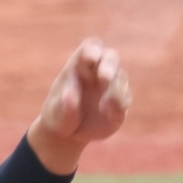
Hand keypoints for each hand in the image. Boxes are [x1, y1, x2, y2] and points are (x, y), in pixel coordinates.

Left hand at [27, 38, 131, 174]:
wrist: (69, 134)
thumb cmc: (59, 116)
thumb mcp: (57, 113)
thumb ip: (64, 104)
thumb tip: (69, 95)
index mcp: (80, 65)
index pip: (90, 48)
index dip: (92, 50)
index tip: (90, 58)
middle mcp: (98, 71)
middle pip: (111, 57)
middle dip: (109, 65)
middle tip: (104, 78)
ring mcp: (111, 86)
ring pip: (121, 78)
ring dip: (115, 90)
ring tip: (103, 107)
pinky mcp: (120, 102)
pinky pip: (126, 98)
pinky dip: (120, 105)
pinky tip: (109, 116)